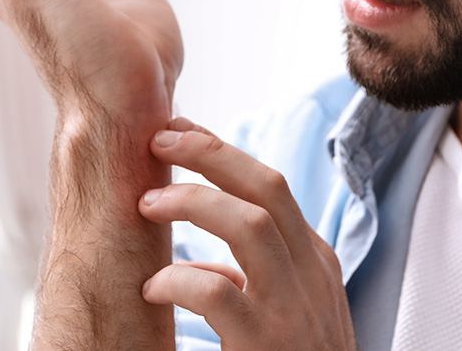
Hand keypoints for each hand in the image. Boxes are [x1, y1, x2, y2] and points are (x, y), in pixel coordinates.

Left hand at [139, 119, 357, 349]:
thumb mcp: (286, 315)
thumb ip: (251, 283)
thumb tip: (203, 258)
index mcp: (314, 262)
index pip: (271, 185)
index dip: (221, 152)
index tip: (178, 132)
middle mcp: (311, 276)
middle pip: (266, 186)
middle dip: (209, 153)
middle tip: (158, 141)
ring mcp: (294, 311)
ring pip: (249, 224)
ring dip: (192, 203)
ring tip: (147, 206)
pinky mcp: (268, 346)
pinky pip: (218, 292)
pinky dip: (179, 279)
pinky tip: (153, 288)